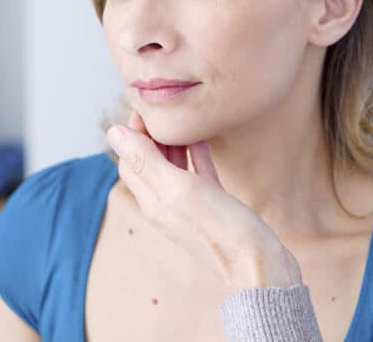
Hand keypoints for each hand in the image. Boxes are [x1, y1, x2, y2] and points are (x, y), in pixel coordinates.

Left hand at [106, 113, 302, 291]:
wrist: (258, 264)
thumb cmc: (221, 230)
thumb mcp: (179, 189)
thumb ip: (147, 161)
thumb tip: (114, 133)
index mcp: (153, 201)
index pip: (130, 160)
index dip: (132, 133)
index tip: (143, 108)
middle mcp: (167, 205)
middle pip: (149, 164)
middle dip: (149, 136)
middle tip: (159, 108)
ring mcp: (191, 207)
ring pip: (173, 168)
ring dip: (171, 144)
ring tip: (177, 119)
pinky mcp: (214, 208)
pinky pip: (199, 176)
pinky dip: (195, 156)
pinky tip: (201, 140)